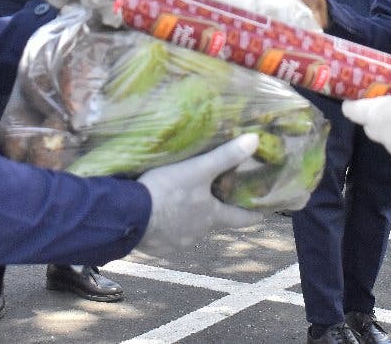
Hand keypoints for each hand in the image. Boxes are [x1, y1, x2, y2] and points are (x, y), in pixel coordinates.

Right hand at [135, 134, 262, 255]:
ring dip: (186, 220)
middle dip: (211, 212)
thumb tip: (255, 140)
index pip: (240, 219)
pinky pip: (166, 238)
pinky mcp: (157, 249)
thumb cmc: (166, 191)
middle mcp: (198, 234)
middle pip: (212, 223)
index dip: (252, 215)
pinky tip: (156, 216)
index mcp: (211, 217)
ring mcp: (177, 244)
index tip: (261, 214)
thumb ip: (225, 157)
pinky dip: (165, 228)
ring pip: (188, 231)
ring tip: (177, 205)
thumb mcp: (197, 170)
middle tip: (208, 199)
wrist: (129, 216)